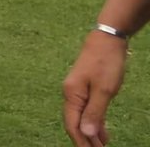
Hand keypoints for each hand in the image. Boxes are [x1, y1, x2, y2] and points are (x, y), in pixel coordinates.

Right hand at [63, 31, 128, 145]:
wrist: (106, 41)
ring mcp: (77, 91)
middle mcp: (70, 94)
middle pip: (75, 123)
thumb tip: (86, 134)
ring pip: (81, 118)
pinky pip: (87, 110)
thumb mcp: (104, 90)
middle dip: (85, 140)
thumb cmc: (105, 63)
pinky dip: (94, 123)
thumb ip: (95, 113)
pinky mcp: (85, 88)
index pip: (73, 125)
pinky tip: (102, 132)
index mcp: (72, 95)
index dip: (81, 142)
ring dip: (90, 133)